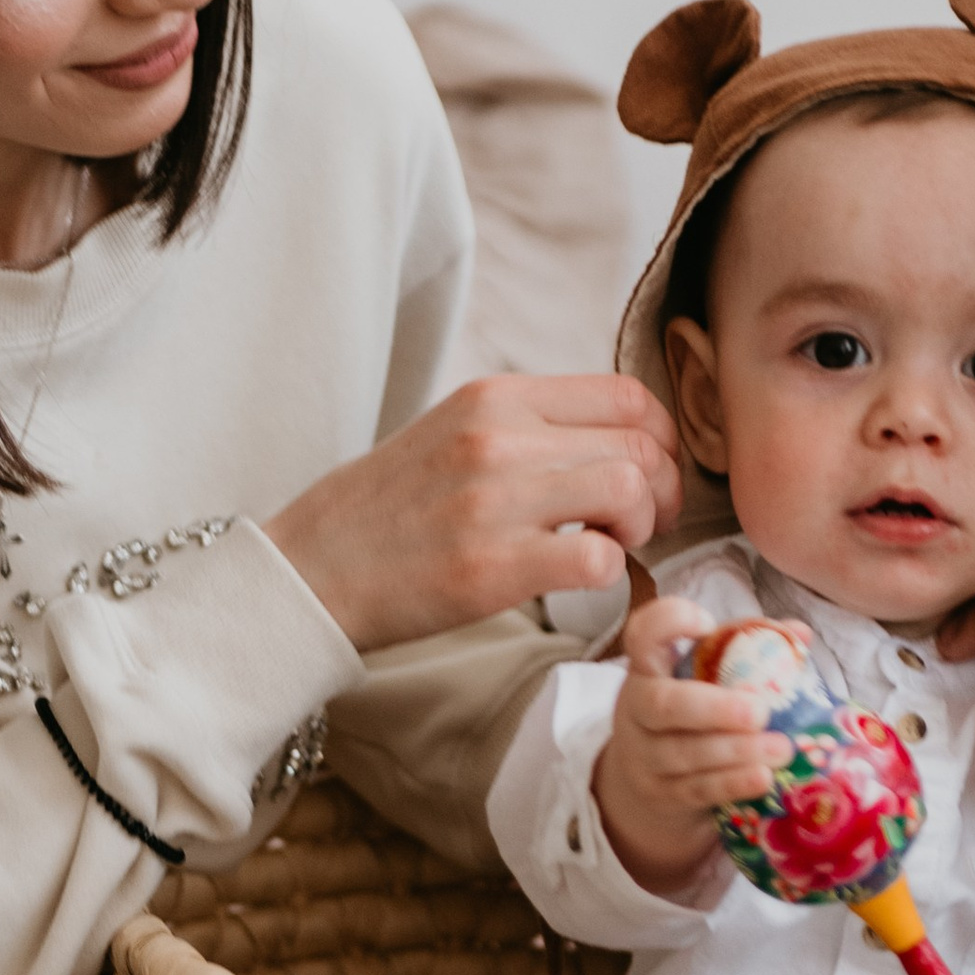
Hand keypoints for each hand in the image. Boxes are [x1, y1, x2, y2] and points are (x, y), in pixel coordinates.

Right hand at [263, 375, 681, 653]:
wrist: (312, 568)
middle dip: (662, 491)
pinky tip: (580, 578)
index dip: (660, 441)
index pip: (627, 396)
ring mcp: (494, 500)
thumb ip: (529, 426)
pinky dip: (610, 572)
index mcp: (495, 396)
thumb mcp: (454, 433)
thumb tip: (617, 441)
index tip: (649, 476)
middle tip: (643, 524)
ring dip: (640, 527)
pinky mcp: (491, 567)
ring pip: (630, 491)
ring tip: (612, 547)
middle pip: (639, 445)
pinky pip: (599, 559)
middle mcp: (497, 437)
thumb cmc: (389, 510)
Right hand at [592, 596, 796, 894]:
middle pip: (664, 705)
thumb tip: (800, 633)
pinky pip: (697, 789)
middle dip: (714, 709)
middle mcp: (638, 710)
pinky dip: (732, 783)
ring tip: (782, 748)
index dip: (668, 624)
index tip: (706, 624)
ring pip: (684, 753)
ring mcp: (645, 756)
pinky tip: (763, 778)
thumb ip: (747, 653)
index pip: (642, 634)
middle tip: (761, 712)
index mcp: (649, 668)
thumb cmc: (691, 717)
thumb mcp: (706, 681)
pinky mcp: (663, 795)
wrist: (650, 785)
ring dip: (736, 751)